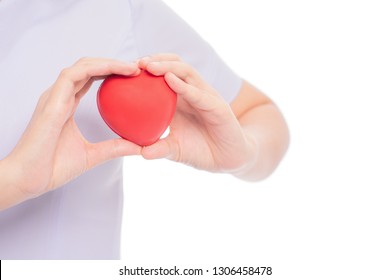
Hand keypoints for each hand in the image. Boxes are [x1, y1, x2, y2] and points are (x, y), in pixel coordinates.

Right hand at [1, 58, 140, 208]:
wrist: (28, 179)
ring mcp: (54, 96)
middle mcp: (60, 96)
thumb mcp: (92, 155)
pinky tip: (116, 70)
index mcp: (66, 104)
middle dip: (113, 63)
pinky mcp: (51, 102)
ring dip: (109, 63)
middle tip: (137, 68)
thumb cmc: (52, 167)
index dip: (111, 72)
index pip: (90, 79)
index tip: (134, 76)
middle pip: (89, 68)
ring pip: (82, 66)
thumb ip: (114, 148)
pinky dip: (96, 69)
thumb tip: (139, 147)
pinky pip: (73, 76)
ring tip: (132, 67)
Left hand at [139, 54, 253, 172]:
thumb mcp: (175, 150)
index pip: (162, 75)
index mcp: (180, 100)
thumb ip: (158, 148)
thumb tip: (135, 151)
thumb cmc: (202, 151)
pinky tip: (169, 81)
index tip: (122, 71)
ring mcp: (206, 97)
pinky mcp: (218, 107)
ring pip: (187, 72)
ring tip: (147, 66)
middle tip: (132, 64)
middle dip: (154, 60)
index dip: (145, 70)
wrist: (229, 161)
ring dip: (166, 67)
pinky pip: (200, 94)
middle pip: (174, 66)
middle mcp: (193, 93)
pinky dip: (184, 86)